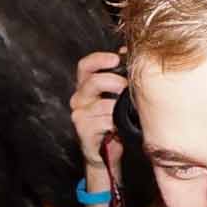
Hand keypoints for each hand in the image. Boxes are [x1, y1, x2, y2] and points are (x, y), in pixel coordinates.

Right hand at [70, 53, 128, 192]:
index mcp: (85, 87)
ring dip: (119, 108)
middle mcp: (78, 99)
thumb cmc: (113, 122)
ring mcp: (79, 115)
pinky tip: (120, 127)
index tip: (116, 58)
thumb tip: (126, 53)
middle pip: (93, 82)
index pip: (85, 66)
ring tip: (127, 112)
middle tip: (128, 88)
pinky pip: (105, 121)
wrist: (106, 153)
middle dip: (115, 82)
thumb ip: (118, 77)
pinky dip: (117, 124)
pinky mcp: (83, 130)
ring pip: (103, 104)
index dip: (99, 59)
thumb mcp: (116, 97)